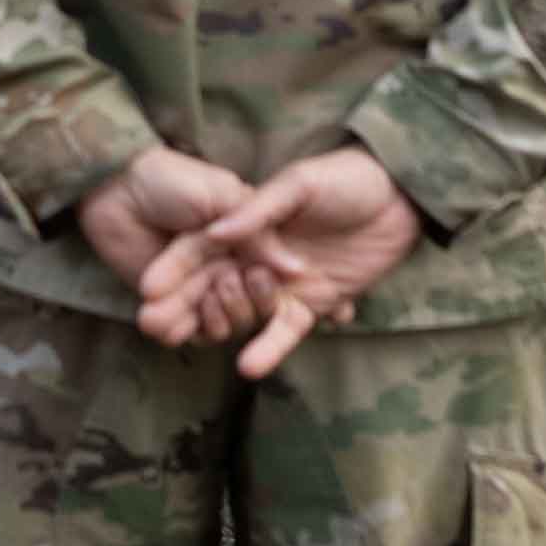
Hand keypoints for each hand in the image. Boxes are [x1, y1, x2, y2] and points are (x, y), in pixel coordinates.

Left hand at [77, 149, 263, 345]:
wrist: (118, 189)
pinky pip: (187, 330)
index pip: (268, 278)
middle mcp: (228, 269)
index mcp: (248, 243)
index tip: (254, 275)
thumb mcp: (223, 197)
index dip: (265, 286)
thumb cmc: (174, 181)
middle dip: (236, 302)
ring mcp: (200, 288)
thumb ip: (257, 234)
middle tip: (220, 283)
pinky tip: (170, 323)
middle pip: (246, 305)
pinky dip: (182, 331)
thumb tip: (297, 271)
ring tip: (193, 301)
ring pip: (220, 323)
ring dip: (210, 320)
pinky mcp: (172, 304)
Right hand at [152, 145, 425, 374]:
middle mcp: (257, 256)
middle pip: (212, 284)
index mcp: (248, 222)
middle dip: (182, 305)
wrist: (400, 199)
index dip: (173, 267)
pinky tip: (247, 367)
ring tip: (196, 340)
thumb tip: (214, 233)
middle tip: (152, 326)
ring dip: (219, 325)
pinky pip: (284, 330)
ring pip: (242, 311)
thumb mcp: (300, 184)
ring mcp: (283, 284)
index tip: (145, 288)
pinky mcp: (312, 305)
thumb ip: (258, 210)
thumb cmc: (347, 178)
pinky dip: (268, 348)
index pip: (200, 248)